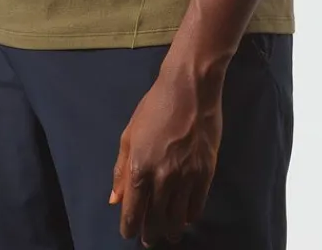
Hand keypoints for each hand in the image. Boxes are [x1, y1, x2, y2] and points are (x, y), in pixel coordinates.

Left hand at [110, 66, 222, 245]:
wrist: (190, 88)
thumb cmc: (155, 106)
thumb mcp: (129, 134)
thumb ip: (121, 170)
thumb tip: (115, 200)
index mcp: (139, 169)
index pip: (133, 213)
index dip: (129, 228)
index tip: (130, 232)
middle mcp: (162, 178)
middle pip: (156, 222)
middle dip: (150, 234)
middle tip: (149, 237)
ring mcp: (186, 177)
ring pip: (178, 219)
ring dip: (171, 230)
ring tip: (169, 232)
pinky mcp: (206, 173)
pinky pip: (197, 206)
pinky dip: (190, 216)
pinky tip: (186, 215)